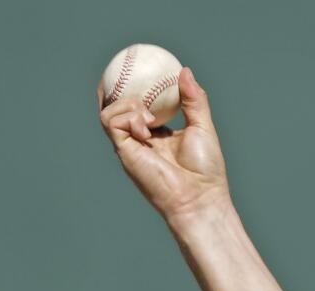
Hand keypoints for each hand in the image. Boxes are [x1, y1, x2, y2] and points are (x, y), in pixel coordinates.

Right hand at [97, 66, 229, 222]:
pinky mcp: (123, 152)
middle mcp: (140, 140)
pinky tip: (147, 126)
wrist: (199, 197)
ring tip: (150, 115)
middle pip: (115, 108)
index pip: (139, 108)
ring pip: (108, 111)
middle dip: (114, 88)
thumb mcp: (202, 127)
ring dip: (128, 104)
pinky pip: (111, 122)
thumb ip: (194, 100)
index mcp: (158, 135)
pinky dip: (128, 116)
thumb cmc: (205, 170)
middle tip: (123, 68)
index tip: (141, 71)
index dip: (134, 89)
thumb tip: (185, 71)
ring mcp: (129, 146)